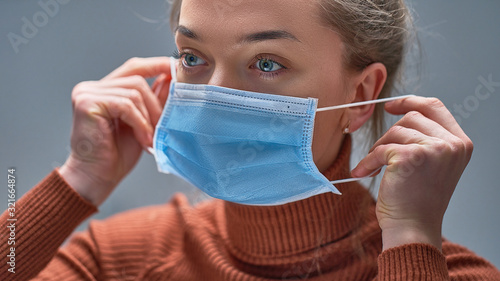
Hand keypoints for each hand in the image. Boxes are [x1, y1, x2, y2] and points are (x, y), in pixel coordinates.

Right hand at [59, 57, 171, 206]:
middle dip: (156, 104)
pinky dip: (140, 123)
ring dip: (148, 118)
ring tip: (149, 138)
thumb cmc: (117, 155)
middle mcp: (92, 87)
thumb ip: (153, 99)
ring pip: (134, 93)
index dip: (156, 65)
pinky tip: (142, 139)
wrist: (97, 178)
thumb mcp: (143, 123)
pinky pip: (126, 105)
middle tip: (162, 128)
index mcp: (104, 89)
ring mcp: (87, 93)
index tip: (176, 69)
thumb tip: (170, 77)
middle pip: (137, 79)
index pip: (134, 68)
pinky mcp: (87, 103)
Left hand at [351, 97, 472, 250]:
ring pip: (395, 131)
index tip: (391, 105)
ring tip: (375, 168)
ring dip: (379, 148)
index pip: (435, 107)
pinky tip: (364, 172)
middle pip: (411, 117)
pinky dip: (369, 161)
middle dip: (390, 134)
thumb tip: (403, 111)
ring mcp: (434, 149)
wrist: (413, 227)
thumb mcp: (433, 163)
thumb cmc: (417, 199)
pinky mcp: (411, 157)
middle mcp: (452, 145)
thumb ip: (427, 138)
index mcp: (460, 144)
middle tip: (380, 155)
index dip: (410, 101)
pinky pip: (381, 149)